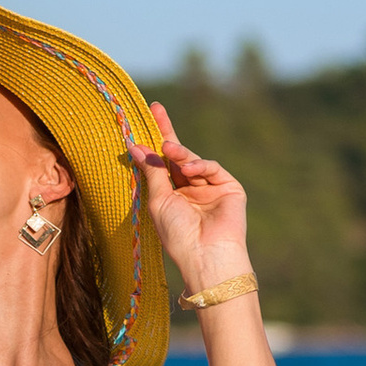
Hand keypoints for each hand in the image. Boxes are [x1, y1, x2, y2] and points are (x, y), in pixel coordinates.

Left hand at [136, 105, 250, 299]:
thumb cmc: (177, 234)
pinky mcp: (229, 188)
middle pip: (177, 156)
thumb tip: (136, 146)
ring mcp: (211, 188)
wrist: (206, 255)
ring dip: (179, 153)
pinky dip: (200, 165)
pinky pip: (212, 168)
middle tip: (156, 110)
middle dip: (166, 133)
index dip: (152, 144)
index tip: (141, 122)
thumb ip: (151, 172)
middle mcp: (191, 190)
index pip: (161, 165)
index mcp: (172, 196)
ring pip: (192, 161)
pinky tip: (188, 169)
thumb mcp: (159, 200)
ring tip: (168, 148)